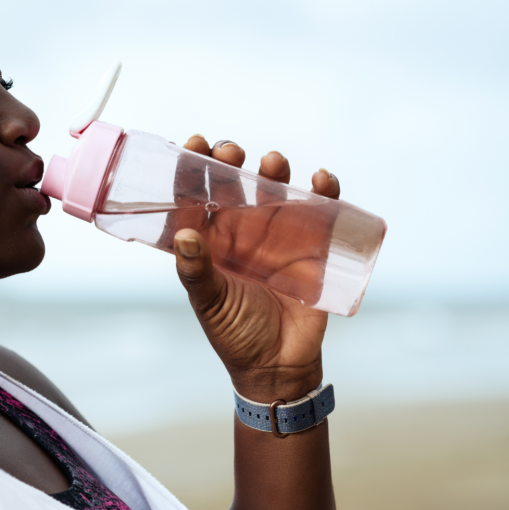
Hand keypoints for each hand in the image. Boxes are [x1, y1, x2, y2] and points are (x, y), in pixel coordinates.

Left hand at [170, 135, 340, 401]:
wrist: (279, 366)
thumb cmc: (235, 334)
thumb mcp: (210, 303)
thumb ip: (196, 271)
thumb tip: (184, 236)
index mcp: (210, 240)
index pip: (196, 195)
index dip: (192, 167)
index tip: (193, 143)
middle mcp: (241, 231)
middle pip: (235, 184)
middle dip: (231, 162)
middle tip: (230, 152)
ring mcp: (278, 235)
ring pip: (275, 190)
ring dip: (274, 171)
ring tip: (272, 162)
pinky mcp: (313, 246)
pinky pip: (321, 210)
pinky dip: (324, 190)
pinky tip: (321, 179)